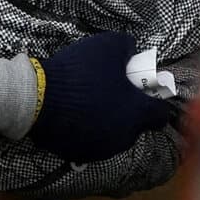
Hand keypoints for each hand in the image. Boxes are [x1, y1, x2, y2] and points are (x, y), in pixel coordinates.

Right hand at [30, 32, 175, 163]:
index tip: (143, 91)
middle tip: (114, 93)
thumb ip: (127, 47)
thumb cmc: (81, 72)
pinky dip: (89, 131)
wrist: (38, 96)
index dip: (155, 101)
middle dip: (130, 112)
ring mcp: (102, 148)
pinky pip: (92, 142)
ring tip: (92, 104)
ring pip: (115, 135)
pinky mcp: (80, 154)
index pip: (161, 114)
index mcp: (137, 113)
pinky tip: (77, 115)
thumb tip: (132, 52)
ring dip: (110, 122)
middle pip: (136, 126)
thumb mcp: (109, 45)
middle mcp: (124, 136)